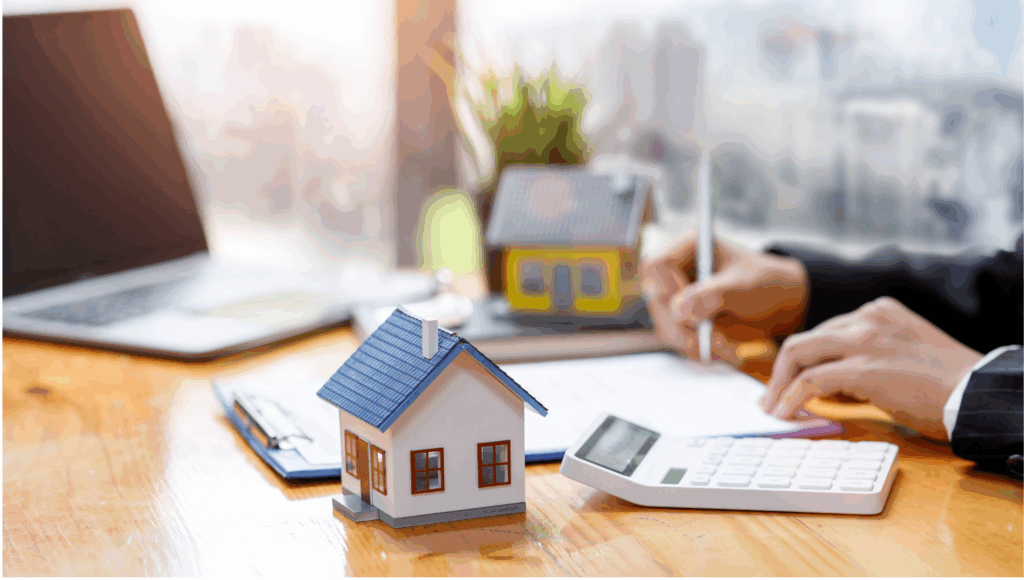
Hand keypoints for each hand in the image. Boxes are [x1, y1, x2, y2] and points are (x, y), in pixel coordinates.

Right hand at [642, 232, 809, 362]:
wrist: (779, 304)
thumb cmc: (765, 284)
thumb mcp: (743, 287)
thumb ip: (712, 295)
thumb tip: (678, 311)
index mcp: (689, 248)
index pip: (658, 265)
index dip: (668, 289)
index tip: (689, 310)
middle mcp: (677, 270)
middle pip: (657, 299)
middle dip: (684, 327)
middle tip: (713, 342)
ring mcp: (676, 295)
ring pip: (664, 323)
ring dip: (691, 342)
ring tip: (725, 349)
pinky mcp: (681, 317)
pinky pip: (675, 337)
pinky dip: (695, 348)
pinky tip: (719, 350)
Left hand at [760, 297, 983, 440]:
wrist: (977, 392)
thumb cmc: (946, 384)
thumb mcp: (900, 355)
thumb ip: (865, 360)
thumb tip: (828, 387)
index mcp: (877, 312)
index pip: (824, 332)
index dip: (802, 361)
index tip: (789, 381)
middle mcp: (867, 318)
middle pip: (803, 340)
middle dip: (780, 371)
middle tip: (771, 397)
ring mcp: (863, 340)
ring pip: (798, 353)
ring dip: (778, 385)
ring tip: (772, 408)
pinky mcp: (863, 368)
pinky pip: (811, 380)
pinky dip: (791, 398)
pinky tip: (786, 413)